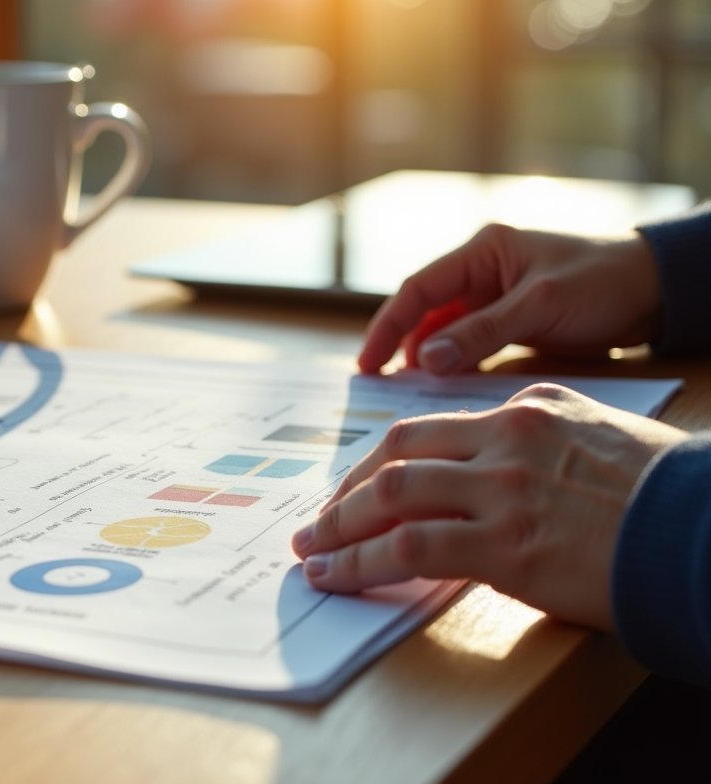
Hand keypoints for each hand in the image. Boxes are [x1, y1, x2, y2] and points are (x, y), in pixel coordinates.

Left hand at [290, 385, 687, 630]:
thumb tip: (494, 466)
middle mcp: (507, 437)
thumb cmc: (665, 496)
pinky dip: (360, 562)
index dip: (384, 461)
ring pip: (391, 495)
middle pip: (398, 452)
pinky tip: (336, 575)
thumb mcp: (600, 438)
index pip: (433, 428)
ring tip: (312, 551)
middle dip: (348, 487)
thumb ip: (540, 441)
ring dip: (340, 526)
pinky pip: (408, 547)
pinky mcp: (504, 544)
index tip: (360, 485)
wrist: (704, 533)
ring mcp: (503, 488)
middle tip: (321, 519)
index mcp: (530, 409)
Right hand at [358, 225, 662, 374]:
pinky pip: (471, 344)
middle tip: (381, 384)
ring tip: (412, 391)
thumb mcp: (540, 305)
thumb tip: (427, 362)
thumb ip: (482, 333)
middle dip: (402, 345)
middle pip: (426, 311)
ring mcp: (496, 297)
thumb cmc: (604, 283)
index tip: (369, 363)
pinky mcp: (512, 321)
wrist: (658, 290)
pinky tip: (448, 386)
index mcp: (483, 251)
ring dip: (429, 357)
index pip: (419, 289)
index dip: (388, 326)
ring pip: (446, 330)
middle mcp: (482, 271)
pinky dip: (456, 364)